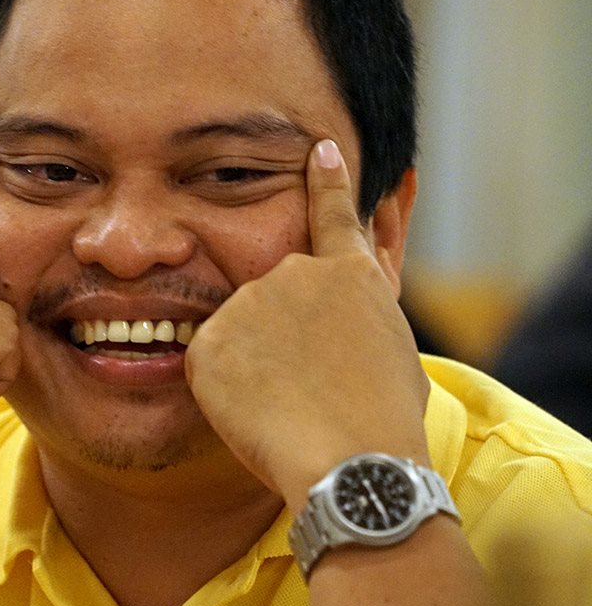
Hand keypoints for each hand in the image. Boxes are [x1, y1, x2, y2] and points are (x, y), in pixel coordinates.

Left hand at [184, 140, 429, 507]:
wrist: (352, 457)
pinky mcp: (209, 340)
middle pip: (271, 298)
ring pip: (238, 334)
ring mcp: (248, 302)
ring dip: (254, 366)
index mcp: (351, 274)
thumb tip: (355, 304)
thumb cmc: (385, 420)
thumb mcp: (396, 350)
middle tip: (310, 388)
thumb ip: (365, 313)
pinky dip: (226, 390)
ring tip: (290, 406)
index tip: (319, 148)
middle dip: (280, 338)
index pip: (334, 212)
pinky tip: (258, 412)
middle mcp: (295, 273)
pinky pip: (210, 365)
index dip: (327, 179)